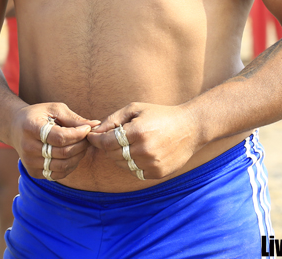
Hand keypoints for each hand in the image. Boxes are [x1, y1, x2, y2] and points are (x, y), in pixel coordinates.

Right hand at [10, 103, 98, 181]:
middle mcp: (27, 147)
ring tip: (83, 146)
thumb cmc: (39, 115)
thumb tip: (95, 125)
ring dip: (78, 156)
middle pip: (63, 153)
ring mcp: (29, 162)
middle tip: (88, 138)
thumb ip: (73, 119)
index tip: (88, 128)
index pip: (60, 137)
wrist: (15, 127)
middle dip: (81, 145)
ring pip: (62, 165)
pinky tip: (73, 155)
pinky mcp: (33, 172)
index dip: (78, 134)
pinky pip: (57, 174)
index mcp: (31, 128)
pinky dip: (70, 166)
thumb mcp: (54, 109)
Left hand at [87, 102, 201, 180]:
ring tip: (129, 143)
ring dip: (120, 155)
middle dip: (108, 146)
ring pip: (122, 165)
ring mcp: (151, 163)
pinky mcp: (157, 173)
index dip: (96, 139)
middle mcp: (144, 150)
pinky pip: (134, 172)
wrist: (190, 128)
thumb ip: (112, 119)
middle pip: (112, 154)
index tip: (91, 136)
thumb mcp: (135, 109)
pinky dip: (132, 164)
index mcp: (137, 131)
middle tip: (112, 137)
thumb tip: (94, 131)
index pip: (106, 142)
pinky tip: (140, 152)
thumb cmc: (160, 115)